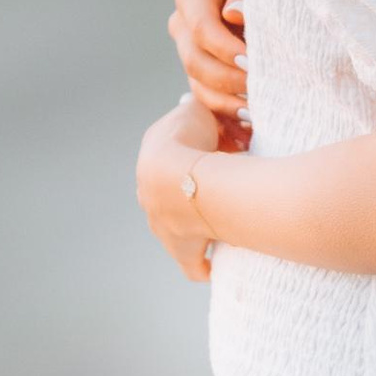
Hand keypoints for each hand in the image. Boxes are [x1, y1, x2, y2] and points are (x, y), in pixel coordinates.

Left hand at [137, 95, 224, 282]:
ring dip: (197, 222)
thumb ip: (197, 108)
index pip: (171, 156)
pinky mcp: (181, 248)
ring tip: (225, 217)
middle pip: (171, 193)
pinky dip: (203, 267)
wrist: (184, 179)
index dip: (199, 150)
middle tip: (226, 180)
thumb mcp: (195, 110)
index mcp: (150, 161)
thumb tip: (204, 107)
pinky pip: (193, 264)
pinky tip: (215, 267)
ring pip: (178, 225)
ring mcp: (162, 225)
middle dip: (193, 188)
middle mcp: (149, 195)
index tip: (227, 145)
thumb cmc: (191, 141)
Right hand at [169, 0, 249, 142]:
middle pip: (195, 61)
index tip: (253, 62)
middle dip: (228, 80)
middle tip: (260, 92)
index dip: (224, 48)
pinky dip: (228, 118)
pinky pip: (208, 103)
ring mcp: (190, 52)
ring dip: (228, 103)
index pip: (201, 27)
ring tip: (258, 114)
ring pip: (199, 86)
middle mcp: (183, 24)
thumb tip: (233, 15)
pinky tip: (249, 131)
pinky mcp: (203, 76)